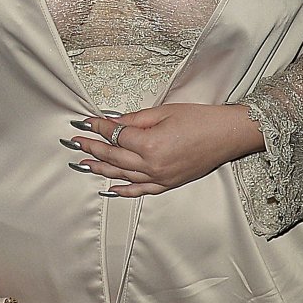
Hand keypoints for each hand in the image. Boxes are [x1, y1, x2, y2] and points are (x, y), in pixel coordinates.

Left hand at [65, 103, 264, 196]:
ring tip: (84, 163)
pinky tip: (110, 187)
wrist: (227, 136)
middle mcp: (152, 165)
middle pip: (114, 157)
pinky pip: (140, 190)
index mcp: (150, 144)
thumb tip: (113, 122)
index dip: (97, 128)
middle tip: (76, 142)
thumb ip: (135, 120)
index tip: (85, 122)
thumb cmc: (200, 120)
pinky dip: (124, 190)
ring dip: (101, 169)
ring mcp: (159, 178)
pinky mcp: (168, 184)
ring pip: (122, 175)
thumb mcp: (163, 112)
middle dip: (92, 148)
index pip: (115, 135)